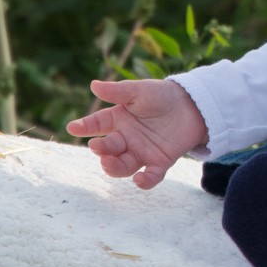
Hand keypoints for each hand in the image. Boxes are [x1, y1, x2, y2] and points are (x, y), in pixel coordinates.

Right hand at [66, 78, 207, 189]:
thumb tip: (93, 85)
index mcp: (118, 119)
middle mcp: (126, 139)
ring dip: (114, 167)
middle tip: (98, 146)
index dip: (84, 127)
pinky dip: (145, 181)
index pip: (97, 124)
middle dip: (101, 149)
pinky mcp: (160, 162)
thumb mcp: (140, 91)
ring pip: (123, 166)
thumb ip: (118, 91)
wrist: (194, 105)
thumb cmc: (163, 96)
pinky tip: (140, 180)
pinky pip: (150, 176)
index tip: (73, 127)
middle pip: (108, 149)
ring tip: (108, 162)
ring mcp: (141, 152)